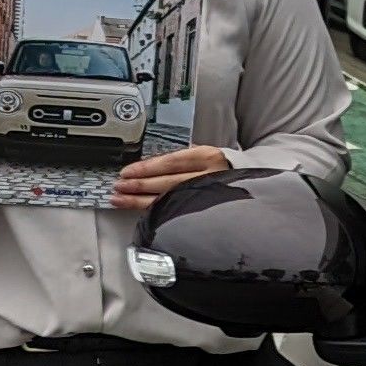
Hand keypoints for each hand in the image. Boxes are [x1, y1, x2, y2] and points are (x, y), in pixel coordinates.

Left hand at [112, 145, 232, 211]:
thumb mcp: (203, 155)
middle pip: (167, 182)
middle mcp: (209, 176)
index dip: (145, 168)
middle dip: (139, 185)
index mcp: (207, 157)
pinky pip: (175, 210)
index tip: (127, 172)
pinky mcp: (206, 210)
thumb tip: (147, 165)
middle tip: (119, 186)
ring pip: (168, 198)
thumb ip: (180, 159)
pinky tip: (139, 209)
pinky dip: (154, 210)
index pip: (170, 163)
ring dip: (139, 200)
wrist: (246, 183)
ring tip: (120, 199)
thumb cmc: (219, 168)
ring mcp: (207, 194)